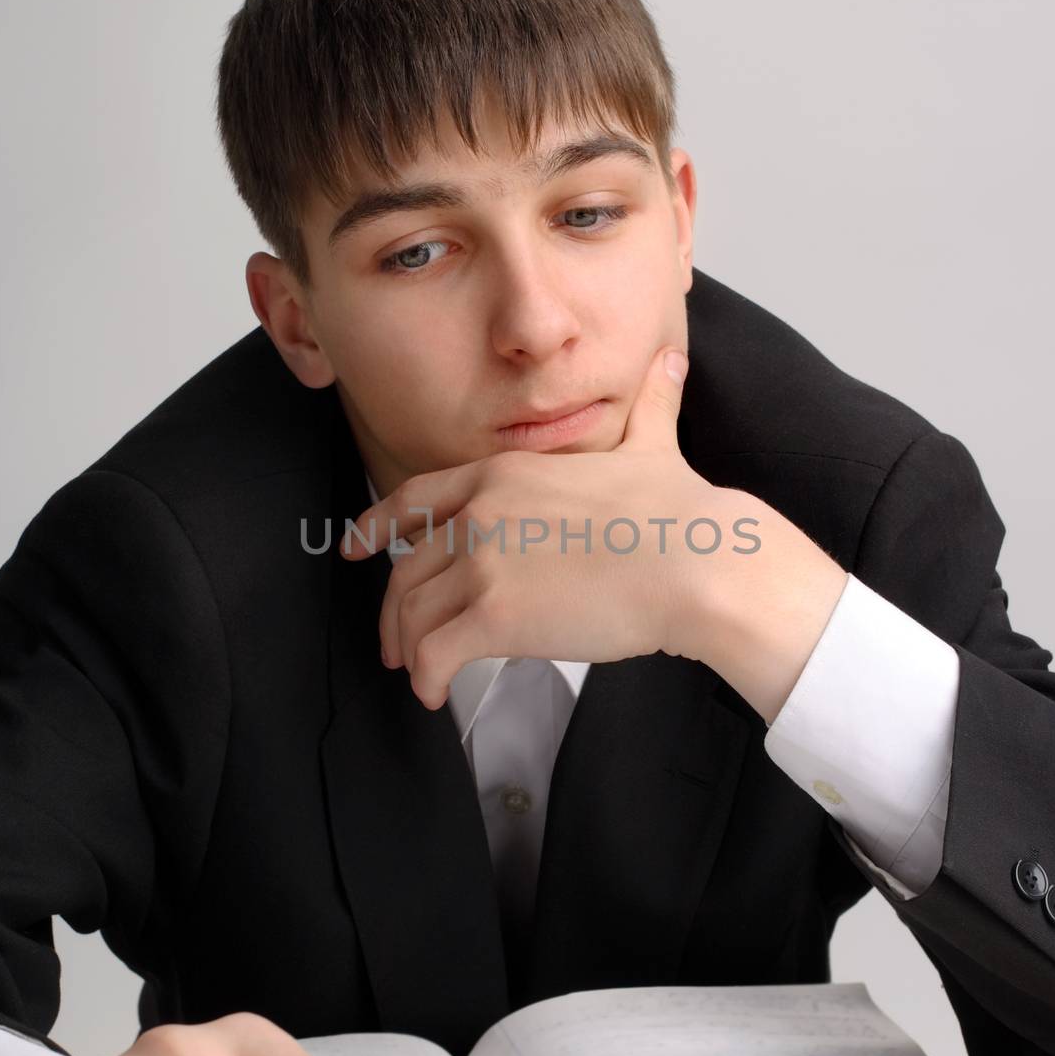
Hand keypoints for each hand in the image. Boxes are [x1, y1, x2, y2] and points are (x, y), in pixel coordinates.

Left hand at [342, 344, 759, 707]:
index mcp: (503, 474)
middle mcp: (481, 514)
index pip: (415, 499)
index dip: (377, 527)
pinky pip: (435, 653)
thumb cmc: (680, 514)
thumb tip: (670, 363)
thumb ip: (649, 407)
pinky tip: (434, 692)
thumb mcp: (652, 445)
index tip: (358, 548)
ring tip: (418, 672)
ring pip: (414, 613)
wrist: (696, 563)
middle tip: (397, 639)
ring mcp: (483, 563)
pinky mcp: (494, 616)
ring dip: (409, 649)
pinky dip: (426, 677)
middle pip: (408, 567)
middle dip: (394, 609)